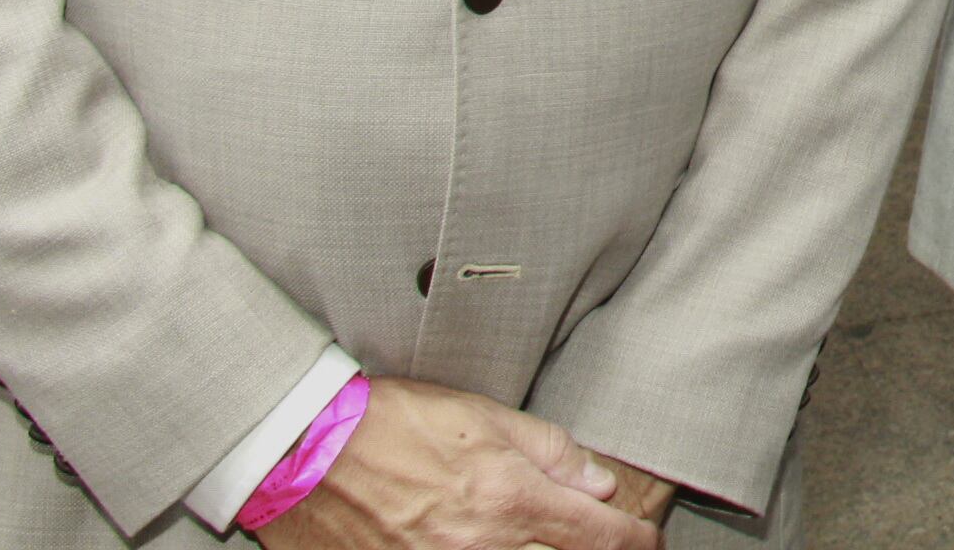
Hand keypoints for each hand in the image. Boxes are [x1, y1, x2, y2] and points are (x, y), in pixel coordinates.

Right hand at [250, 377, 658, 549]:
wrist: (306, 452)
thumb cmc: (391, 423)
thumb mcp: (483, 416)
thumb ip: (549, 451)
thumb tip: (598, 481)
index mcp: (508, 499)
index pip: (599, 537)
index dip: (635, 541)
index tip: (647, 539)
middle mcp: (481, 548)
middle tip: (602, 542)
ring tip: (549, 542)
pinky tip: (492, 548)